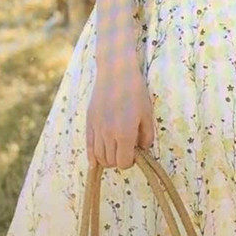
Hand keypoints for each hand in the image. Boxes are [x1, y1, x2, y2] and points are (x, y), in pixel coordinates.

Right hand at [86, 25, 154, 170]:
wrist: (116, 72)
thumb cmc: (135, 92)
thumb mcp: (147, 114)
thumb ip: (146, 136)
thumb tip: (142, 149)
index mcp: (125, 134)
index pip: (124, 163)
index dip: (130, 162)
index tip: (135, 153)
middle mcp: (108, 134)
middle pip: (110, 162)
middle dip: (119, 160)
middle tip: (126, 150)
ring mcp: (97, 129)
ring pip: (98, 157)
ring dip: (107, 159)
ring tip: (115, 150)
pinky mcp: (89, 122)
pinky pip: (88, 146)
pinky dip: (92, 156)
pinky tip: (95, 161)